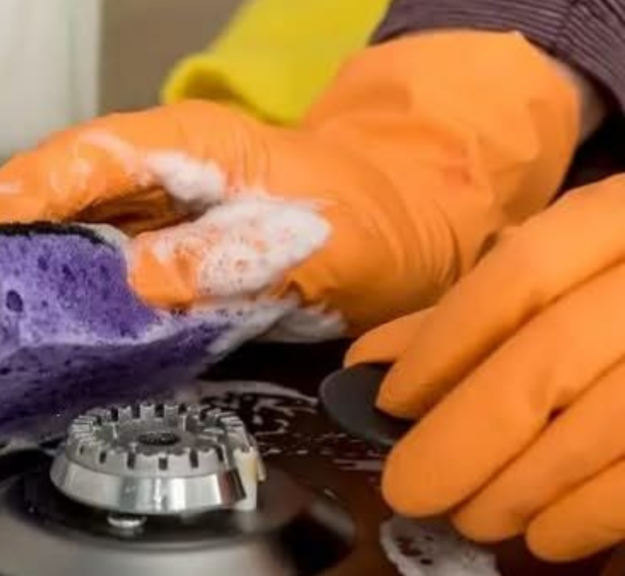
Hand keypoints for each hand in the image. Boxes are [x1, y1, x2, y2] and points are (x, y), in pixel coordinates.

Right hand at [0, 31, 577, 339]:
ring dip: (5, 266)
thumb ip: (219, 258)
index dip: (5, 203)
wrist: (406, 223)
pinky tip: (25, 324)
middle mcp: (157, 167)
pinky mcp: (162, 243)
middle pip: (47, 189)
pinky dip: (51, 291)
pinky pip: (91, 261)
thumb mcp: (305, 241)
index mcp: (184, 145)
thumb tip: (126, 285)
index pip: (73, 163)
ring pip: (60, 225)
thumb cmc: (365, 218)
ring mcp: (156, 204)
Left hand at [347, 175, 624, 561]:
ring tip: (471, 517)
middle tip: (409, 488)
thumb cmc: (617, 299)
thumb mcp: (563, 278)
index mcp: (616, 223)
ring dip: (518, 487)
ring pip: (603, 426)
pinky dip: (586, 517)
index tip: (391, 402)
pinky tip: (544, 535)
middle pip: (551, 358)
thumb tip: (371, 360)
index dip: (445, 344)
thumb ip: (474, 312)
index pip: (519, 276)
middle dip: (465, 435)